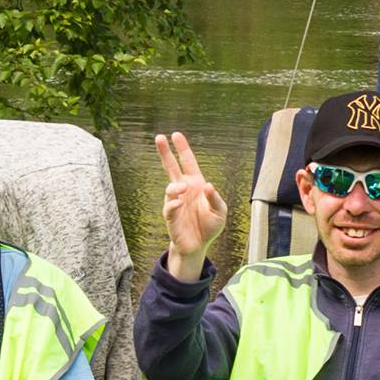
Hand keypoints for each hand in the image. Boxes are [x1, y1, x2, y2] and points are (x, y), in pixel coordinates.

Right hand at [155, 132, 225, 269]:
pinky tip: (178, 202)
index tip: (176, 135)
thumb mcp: (220, 211)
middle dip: (165, 153)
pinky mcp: (171, 217)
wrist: (199, 245)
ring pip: (170, 187)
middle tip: (159, 137)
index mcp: (196, 184)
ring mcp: (175, 202)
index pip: (188, 162)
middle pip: (171, 167)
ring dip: (175, 186)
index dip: (182, 149)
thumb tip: (208, 186)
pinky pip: (169, 207)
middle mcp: (184, 190)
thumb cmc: (209, 226)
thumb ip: (215, 199)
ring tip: (182, 188)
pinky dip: (173, 203)